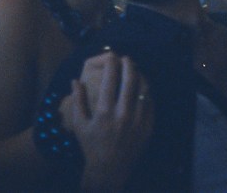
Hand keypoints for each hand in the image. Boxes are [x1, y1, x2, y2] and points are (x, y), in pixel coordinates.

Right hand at [66, 53, 153, 191]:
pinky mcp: (148, 126)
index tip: (111, 56)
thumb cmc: (91, 145)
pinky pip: (150, 103)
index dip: (111, 63)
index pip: (110, 78)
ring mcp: (138, 120)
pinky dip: (147, 91)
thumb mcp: (79, 124)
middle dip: (129, 64)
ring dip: (140, 76)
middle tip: (127, 58)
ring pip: (144, 89)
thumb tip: (75, 80)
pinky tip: (142, 88)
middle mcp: (123, 114)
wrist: (110, 169)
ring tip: (136, 70)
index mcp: (104, 111)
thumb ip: (78, 100)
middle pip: (130, 79)